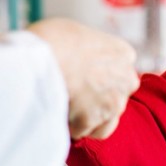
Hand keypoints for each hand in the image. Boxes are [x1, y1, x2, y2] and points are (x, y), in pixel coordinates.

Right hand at [26, 18, 139, 139]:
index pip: (122, 73)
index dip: (101, 78)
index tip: (85, 79)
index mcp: (124, 54)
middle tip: (75, 96)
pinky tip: (58, 115)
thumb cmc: (54, 39)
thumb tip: (82, 58)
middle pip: (117, 98)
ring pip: (105, 123)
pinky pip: (83, 132)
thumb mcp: (81, 33)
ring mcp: (112, 103)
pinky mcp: (93, 121)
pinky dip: (71, 128)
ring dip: (89, 120)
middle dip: (99, 101)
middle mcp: (125, 80)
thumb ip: (92, 49)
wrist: (41, 57)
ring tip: (67, 110)